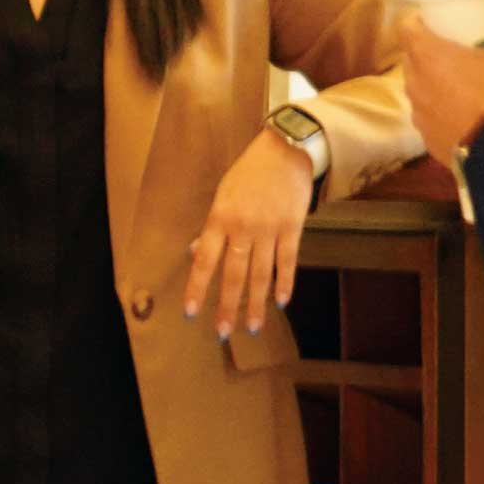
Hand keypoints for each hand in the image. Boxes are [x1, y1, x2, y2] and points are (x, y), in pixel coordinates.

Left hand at [181, 131, 314, 340]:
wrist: (285, 151)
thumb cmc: (248, 174)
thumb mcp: (222, 195)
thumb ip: (212, 228)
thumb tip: (196, 254)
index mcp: (219, 218)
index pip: (205, 261)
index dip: (197, 288)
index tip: (191, 313)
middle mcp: (243, 227)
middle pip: (233, 274)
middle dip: (227, 306)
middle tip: (222, 333)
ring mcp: (269, 228)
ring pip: (260, 274)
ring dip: (255, 303)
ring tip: (251, 328)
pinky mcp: (293, 227)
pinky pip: (287, 261)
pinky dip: (284, 282)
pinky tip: (281, 302)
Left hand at [401, 11, 483, 163]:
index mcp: (427, 55)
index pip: (406, 27)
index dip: (417, 21)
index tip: (433, 21)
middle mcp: (414, 82)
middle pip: (412, 58)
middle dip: (428, 53)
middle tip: (454, 51)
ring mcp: (418, 114)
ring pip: (419, 89)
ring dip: (433, 84)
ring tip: (459, 84)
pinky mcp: (426, 139)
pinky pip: (429, 119)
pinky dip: (440, 114)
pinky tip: (461, 117)